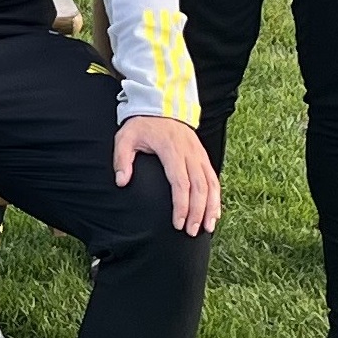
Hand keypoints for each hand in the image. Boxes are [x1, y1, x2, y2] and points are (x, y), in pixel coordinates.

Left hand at [112, 113, 219, 234]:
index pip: (180, 183)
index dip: (181, 205)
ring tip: (208, 228)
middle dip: (197, 212)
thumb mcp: (126, 137)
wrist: (161, 106)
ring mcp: (199, 155)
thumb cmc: (142, 125)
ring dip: (211, 207)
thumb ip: (122, 159)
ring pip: (211, 184)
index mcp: (172, 150)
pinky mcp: (203, 157)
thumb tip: (121, 182)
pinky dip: (216, 197)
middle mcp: (190, 154)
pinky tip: (215, 213)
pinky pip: (214, 179)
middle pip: (199, 187)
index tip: (178, 223)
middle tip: (192, 232)